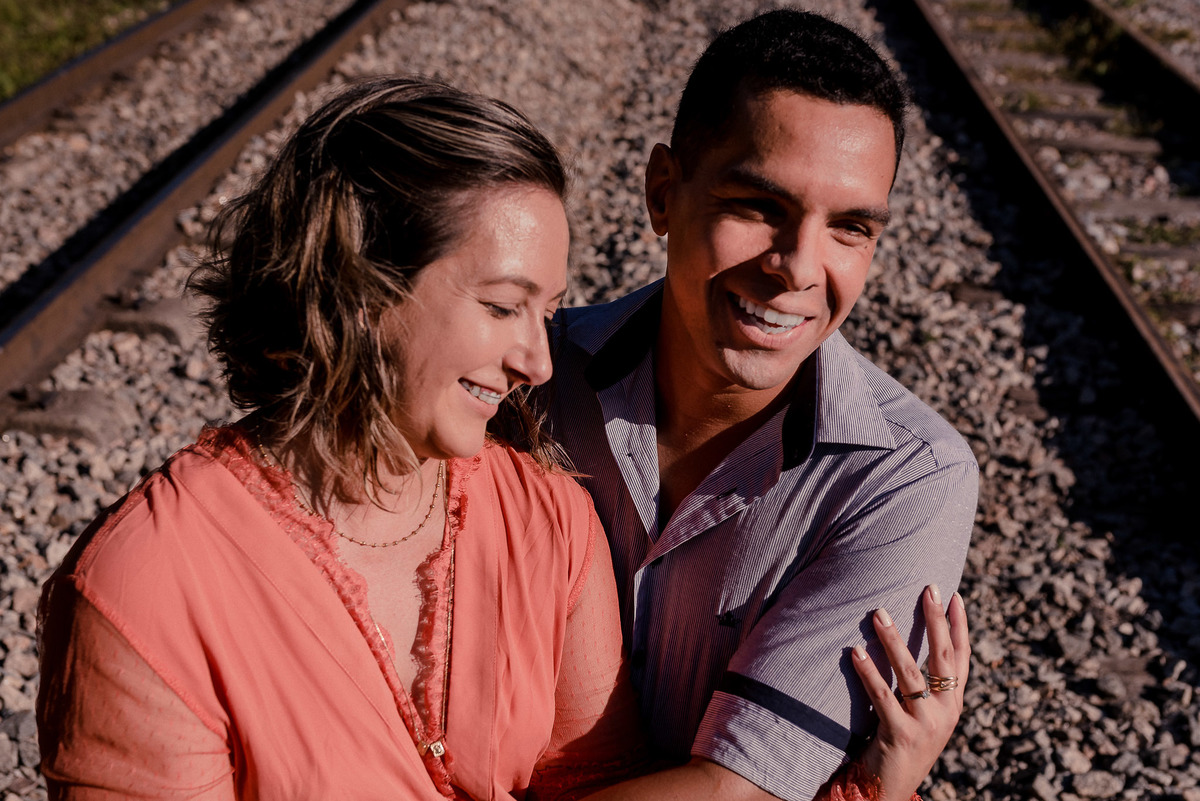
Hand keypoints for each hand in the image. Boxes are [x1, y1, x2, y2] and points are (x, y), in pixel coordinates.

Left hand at [851, 586, 969, 800]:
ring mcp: (926, 724)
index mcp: (953, 702)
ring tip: (879, 613)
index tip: (954, 595)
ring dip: (894, 640)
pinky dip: (869, 673)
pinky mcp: (901, 735)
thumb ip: (923, 684)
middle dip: (936, 620)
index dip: (959, 626)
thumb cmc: (901, 744)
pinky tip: (856, 652)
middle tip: (927, 589)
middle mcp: (946, 711)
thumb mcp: (922, 714)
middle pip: (942, 657)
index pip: (961, 657)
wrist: (890, 789)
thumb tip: (906, 641)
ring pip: (911, 673)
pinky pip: (882, 697)